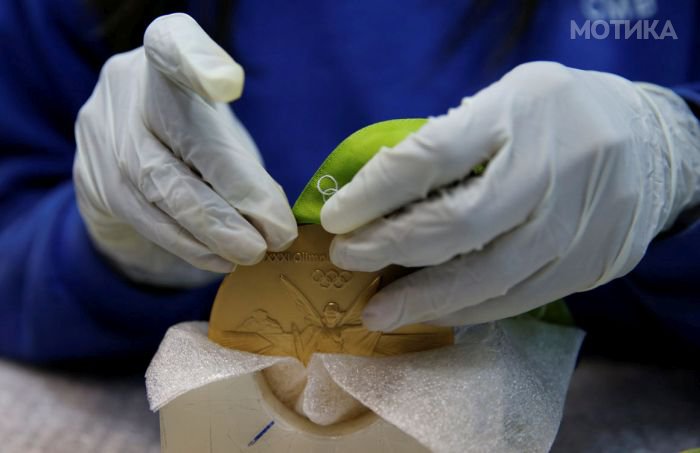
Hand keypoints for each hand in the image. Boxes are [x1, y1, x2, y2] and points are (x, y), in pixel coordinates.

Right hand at [74, 14, 296, 287]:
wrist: (126, 147)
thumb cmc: (191, 132)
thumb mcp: (215, 123)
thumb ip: (239, 156)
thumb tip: (273, 221)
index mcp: (161, 57)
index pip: (173, 44)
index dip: (197, 60)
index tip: (226, 82)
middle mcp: (125, 87)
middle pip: (180, 142)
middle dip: (234, 197)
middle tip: (276, 235)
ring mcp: (103, 133)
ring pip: (160, 190)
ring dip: (213, 231)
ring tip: (254, 252)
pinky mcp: (93, 179)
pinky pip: (146, 219)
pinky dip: (188, 244)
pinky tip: (220, 258)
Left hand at [321, 62, 699, 329]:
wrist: (650, 142)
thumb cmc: (552, 118)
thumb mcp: (501, 102)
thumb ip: (448, 143)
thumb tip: (375, 202)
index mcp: (519, 111)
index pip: (433, 156)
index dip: (376, 193)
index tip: (335, 219)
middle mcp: (553, 167)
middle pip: (460, 225)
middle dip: (391, 249)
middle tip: (346, 262)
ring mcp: (578, 222)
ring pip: (490, 276)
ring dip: (425, 299)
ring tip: (379, 311)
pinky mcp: (592, 263)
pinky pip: (519, 298)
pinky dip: (468, 309)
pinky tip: (433, 313)